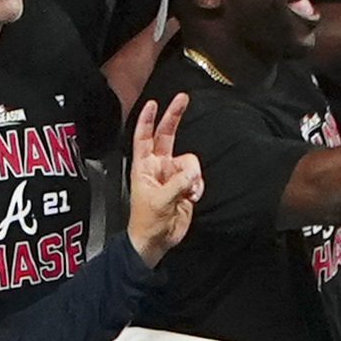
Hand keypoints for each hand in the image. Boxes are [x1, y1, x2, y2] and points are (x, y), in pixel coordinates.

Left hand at [123, 91, 202, 256]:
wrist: (157, 241)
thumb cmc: (146, 222)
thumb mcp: (158, 201)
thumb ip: (176, 184)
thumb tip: (191, 173)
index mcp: (143, 167)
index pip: (143, 137)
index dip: (147, 120)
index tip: (152, 103)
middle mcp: (158, 167)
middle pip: (167, 135)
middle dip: (174, 117)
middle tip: (182, 99)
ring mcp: (173, 175)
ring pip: (190, 161)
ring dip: (193, 175)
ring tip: (188, 191)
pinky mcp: (186, 186)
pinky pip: (197, 177)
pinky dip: (198, 186)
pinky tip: (192, 197)